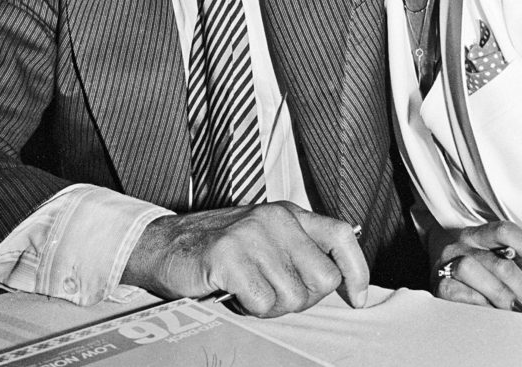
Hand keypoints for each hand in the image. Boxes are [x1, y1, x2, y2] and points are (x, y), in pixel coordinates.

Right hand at [122, 201, 367, 316]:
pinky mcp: (228, 255)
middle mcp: (275, 218)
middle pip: (322, 279)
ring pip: (292, 297)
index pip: (340, 235)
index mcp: (289, 213)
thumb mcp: (267, 239)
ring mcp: (251, 234)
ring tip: (248, 291)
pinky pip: (261, 302)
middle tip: (272, 294)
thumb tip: (341, 280)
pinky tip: (232, 292)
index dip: (357, 270)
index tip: (357, 299)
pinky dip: (249, 308)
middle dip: (301, 299)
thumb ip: (301, 251)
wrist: (165, 246)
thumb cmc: (222, 250)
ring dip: (271, 307)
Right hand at [432, 221, 521, 313]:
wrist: (449, 280)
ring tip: (518, 312)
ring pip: (473, 271)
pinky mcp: (440, 286)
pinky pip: (460, 294)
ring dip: (503, 297)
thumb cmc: (487, 275)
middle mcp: (464, 244)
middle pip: (499, 262)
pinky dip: (482, 306)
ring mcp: (448, 263)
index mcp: (482, 234)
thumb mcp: (512, 268)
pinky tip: (495, 314)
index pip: (506, 231)